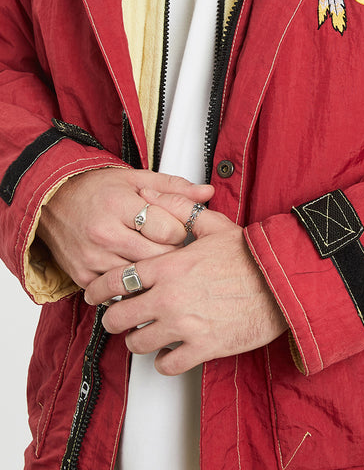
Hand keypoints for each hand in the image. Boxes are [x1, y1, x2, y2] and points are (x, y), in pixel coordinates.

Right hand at [38, 168, 213, 287]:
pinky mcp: (83, 276)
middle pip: (160, 257)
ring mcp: (92, 258)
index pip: (171, 230)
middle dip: (171, 253)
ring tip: (150, 255)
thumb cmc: (95, 189)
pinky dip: (131, 284)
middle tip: (167, 244)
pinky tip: (133, 270)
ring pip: (141, 278)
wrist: (51, 200)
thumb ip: (173, 188)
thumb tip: (206, 192)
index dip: (180, 230)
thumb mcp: (135, 179)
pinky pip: (119, 290)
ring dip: (153, 271)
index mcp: (120, 205)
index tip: (176, 228)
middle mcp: (104, 233)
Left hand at [84, 190, 287, 375]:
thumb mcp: (215, 225)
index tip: (95, 296)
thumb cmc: (253, 255)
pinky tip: (170, 353)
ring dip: (138, 341)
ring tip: (146, 336)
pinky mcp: (203, 347)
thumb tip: (149, 195)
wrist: (284, 281)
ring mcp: (184, 325)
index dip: (97, 291)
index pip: (114, 281)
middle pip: (117, 318)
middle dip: (114, 319)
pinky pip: (167, 365)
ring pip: (137, 344)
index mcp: (168, 267)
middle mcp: (169, 298)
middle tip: (121, 318)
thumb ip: (178, 210)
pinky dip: (165, 362)